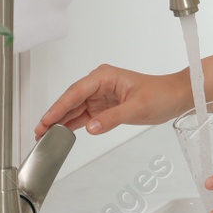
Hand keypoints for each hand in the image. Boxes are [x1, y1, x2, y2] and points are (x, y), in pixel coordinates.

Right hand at [34, 63, 189, 139]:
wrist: (174, 97)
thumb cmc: (160, 94)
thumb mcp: (137, 107)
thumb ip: (113, 118)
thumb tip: (91, 127)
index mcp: (104, 76)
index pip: (76, 92)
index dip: (59, 107)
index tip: (46, 120)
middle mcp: (99, 84)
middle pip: (70, 100)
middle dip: (54, 116)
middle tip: (38, 132)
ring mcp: (100, 96)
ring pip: (74, 109)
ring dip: (60, 122)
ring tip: (43, 136)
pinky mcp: (104, 107)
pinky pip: (83, 115)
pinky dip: (72, 124)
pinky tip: (60, 133)